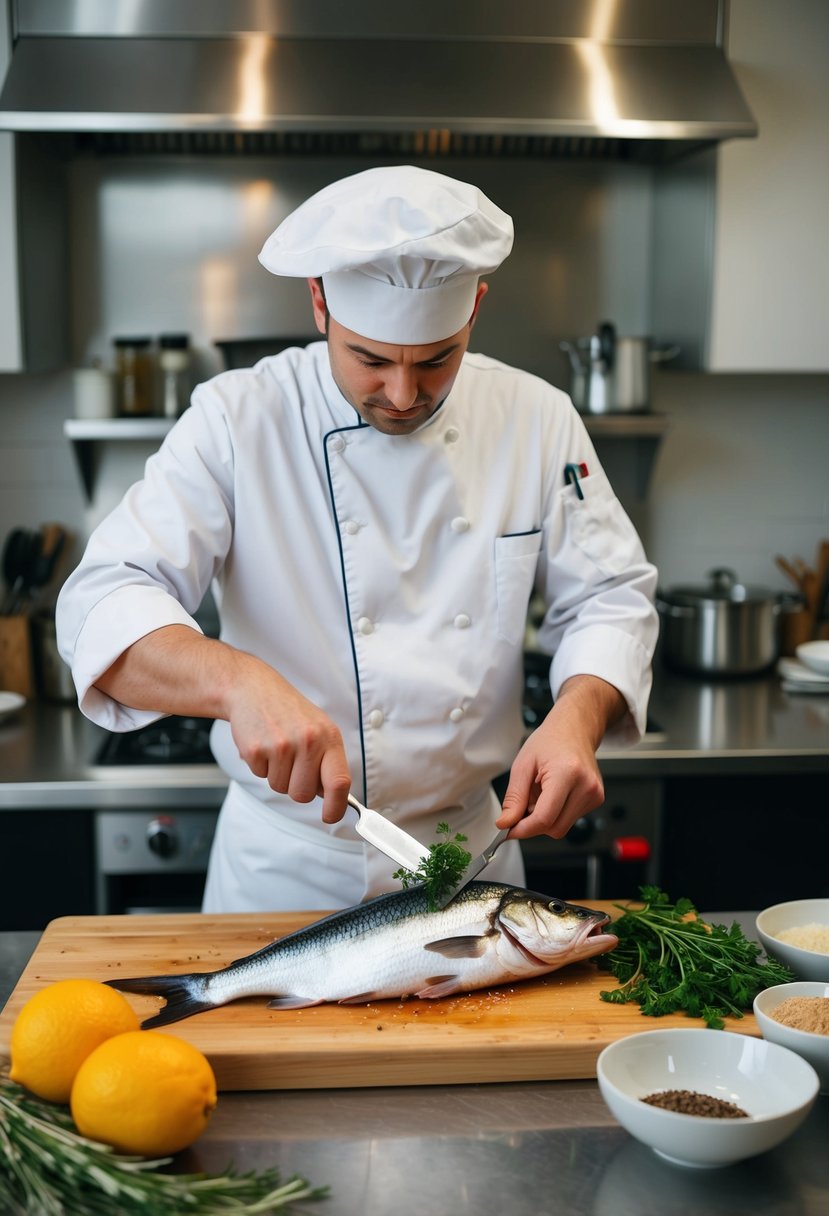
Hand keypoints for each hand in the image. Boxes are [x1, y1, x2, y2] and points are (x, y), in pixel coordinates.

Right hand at [96, 627, 352, 824]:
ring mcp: (282, 746)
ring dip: (276, 774)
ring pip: (280, 788)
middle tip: (291, 764)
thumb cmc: (288, 712)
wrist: (252, 688)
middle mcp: (308, 742)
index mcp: (328, 738)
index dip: (336, 807)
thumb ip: (328, 761)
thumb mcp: (318, 729)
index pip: (339, 782)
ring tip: (277, 748)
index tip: (330, 816)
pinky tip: (263, 744)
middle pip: (303, 794)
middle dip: (296, 786)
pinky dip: (259, 766)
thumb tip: (333, 797)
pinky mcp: (257, 750)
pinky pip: (259, 776)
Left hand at [496, 674, 625, 838]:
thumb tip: (506, 824)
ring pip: (561, 827)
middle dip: (532, 825)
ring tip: (540, 793)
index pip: (544, 818)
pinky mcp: (597, 800)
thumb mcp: (523, 765)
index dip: (522, 829)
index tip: (507, 830)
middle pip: (554, 828)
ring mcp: (595, 794)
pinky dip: (555, 814)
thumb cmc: (549, 741)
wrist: (575, 729)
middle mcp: (586, 787)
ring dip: (544, 819)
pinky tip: (553, 794)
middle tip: (521, 807)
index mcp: (567, 773)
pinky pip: (569, 819)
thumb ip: (514, 798)